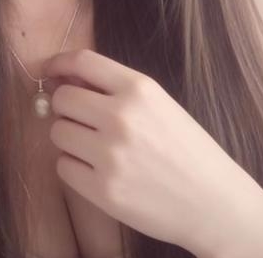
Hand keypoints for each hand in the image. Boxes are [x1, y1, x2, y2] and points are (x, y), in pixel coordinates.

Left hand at [43, 48, 253, 256]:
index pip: (82, 61)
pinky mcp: (103, 189)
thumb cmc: (184, 148)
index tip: (49, 71)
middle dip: (65, 106)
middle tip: (80, 118)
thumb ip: (115, 88)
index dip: (59, 63)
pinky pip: (63, 166)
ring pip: (58, 132)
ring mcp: (110, 154)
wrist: (212, 201)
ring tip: (94, 147)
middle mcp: (121, 116)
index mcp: (138, 89)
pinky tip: (97, 170)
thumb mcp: (158, 103)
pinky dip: (73, 167)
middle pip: (62, 98)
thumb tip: (65, 80)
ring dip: (69, 137)